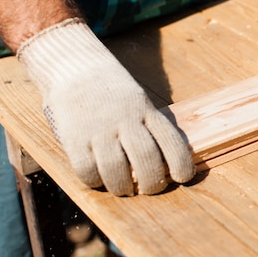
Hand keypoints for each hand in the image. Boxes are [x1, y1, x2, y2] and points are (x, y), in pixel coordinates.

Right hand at [18, 19, 194, 195]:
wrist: (74, 67)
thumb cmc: (112, 92)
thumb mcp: (139, 102)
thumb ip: (150, 127)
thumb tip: (165, 163)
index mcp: (146, 111)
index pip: (172, 142)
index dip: (181, 165)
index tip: (183, 178)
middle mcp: (125, 120)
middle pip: (147, 161)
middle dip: (153, 184)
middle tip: (150, 188)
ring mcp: (99, 129)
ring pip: (117, 171)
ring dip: (123, 187)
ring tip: (125, 189)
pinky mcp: (74, 137)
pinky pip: (87, 170)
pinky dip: (95, 181)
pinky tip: (99, 178)